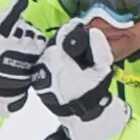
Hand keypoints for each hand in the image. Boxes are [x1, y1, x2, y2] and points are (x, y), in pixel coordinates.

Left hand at [30, 18, 130, 139]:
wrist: (81, 115)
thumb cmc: (91, 93)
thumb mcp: (102, 69)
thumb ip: (100, 48)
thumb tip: (93, 32)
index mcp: (58, 59)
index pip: (61, 34)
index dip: (71, 27)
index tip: (78, 24)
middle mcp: (44, 64)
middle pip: (53, 43)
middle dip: (65, 41)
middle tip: (77, 42)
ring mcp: (39, 73)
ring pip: (48, 53)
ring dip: (58, 51)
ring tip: (71, 57)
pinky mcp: (37, 81)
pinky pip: (44, 65)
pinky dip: (52, 63)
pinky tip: (64, 68)